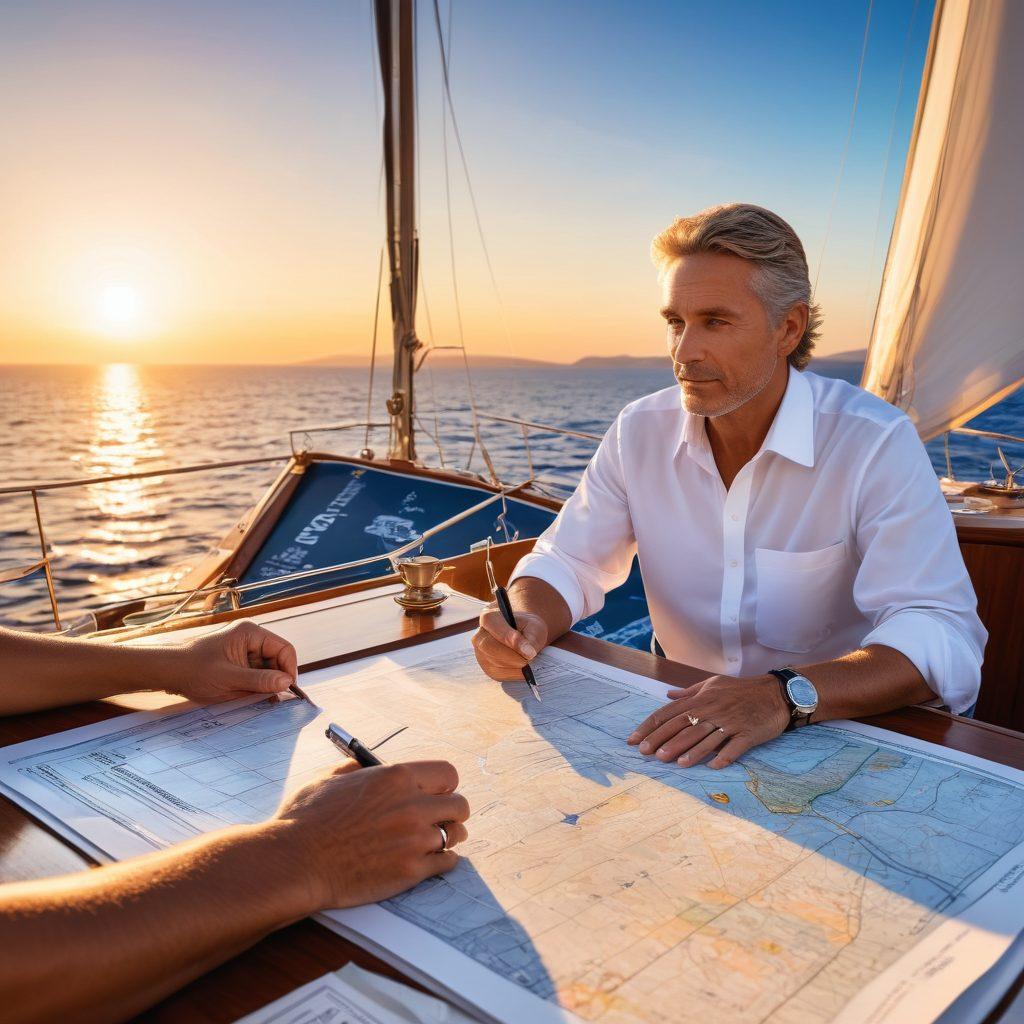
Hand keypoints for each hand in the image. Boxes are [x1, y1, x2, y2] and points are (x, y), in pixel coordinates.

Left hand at [164, 621, 297, 702]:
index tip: (288, 691)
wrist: (168, 672)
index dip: (289, 670)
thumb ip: (260, 681)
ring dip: (265, 685)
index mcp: (251, 633)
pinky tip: (250, 697)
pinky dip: (256, 686)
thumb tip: (287, 683)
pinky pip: (256, 674)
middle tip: (273, 700)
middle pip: (277, 659)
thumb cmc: (194, 671)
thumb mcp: (229, 679)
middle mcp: (250, 638)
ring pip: (267, 669)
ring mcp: (244, 650)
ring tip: (258, 700)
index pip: (284, 649)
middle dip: (276, 679)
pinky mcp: (238, 662)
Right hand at [272, 760, 468, 909]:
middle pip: (460, 804)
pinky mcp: (411, 871)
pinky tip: (430, 860)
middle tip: (440, 819)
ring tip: (437, 840)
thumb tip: (367, 766)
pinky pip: (447, 863)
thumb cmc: (306, 820)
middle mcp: (411, 805)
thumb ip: (357, 769)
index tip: (436, 794)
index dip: (443, 785)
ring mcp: (414, 840)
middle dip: (451, 811)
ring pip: (457, 834)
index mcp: (395, 777)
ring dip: (449, 836)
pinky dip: (442, 862)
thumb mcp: (331, 778)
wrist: (295, 862)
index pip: (447, 774)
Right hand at [471, 604, 547, 681]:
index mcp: (489, 618)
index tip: (523, 646)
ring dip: (516, 664)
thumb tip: (527, 653)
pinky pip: (501, 674)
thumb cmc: (528, 628)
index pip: (492, 624)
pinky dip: (516, 672)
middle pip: (489, 646)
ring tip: (529, 658)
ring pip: (496, 662)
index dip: (506, 635)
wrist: (525, 637)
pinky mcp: (488, 669)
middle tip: (530, 656)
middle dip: (513, 655)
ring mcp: (481, 654)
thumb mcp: (535, 626)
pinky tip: (523, 666)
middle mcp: (479, 636)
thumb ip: (531, 637)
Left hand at [627, 673, 790, 768]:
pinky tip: (712, 766)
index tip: (634, 739)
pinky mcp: (748, 733)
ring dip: (689, 751)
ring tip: (673, 762)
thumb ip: (689, 692)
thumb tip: (668, 695)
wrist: (776, 693)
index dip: (650, 726)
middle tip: (647, 753)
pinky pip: (734, 747)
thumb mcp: (713, 684)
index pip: (669, 712)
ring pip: (706, 737)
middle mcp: (712, 710)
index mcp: (701, 699)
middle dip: (663, 740)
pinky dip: (724, 756)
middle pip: (683, 726)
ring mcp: (730, 722)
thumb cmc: (741, 690)